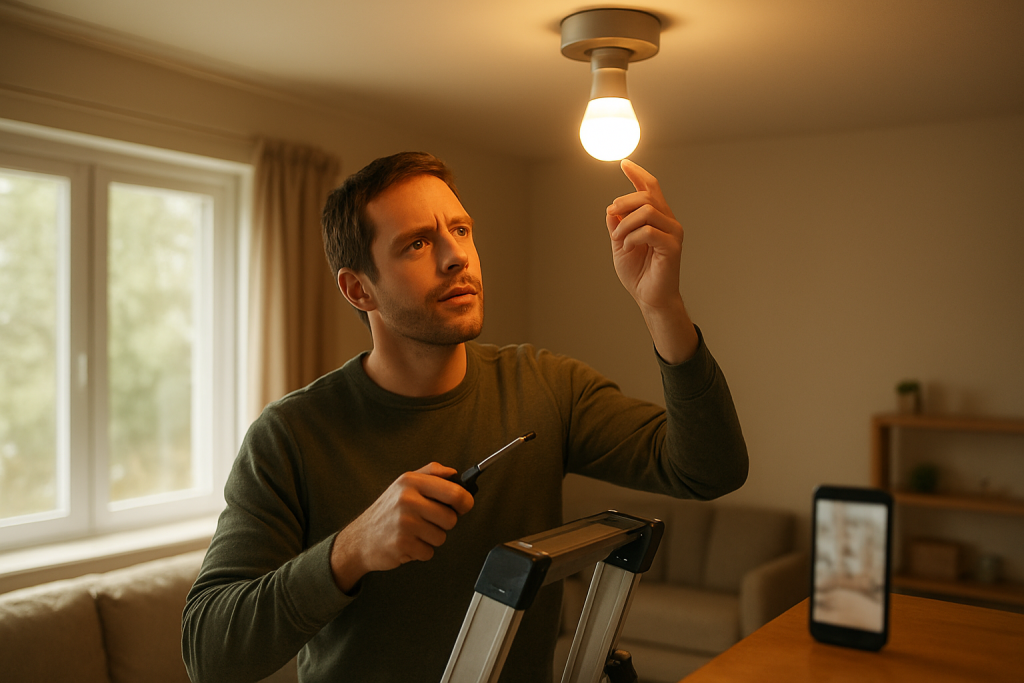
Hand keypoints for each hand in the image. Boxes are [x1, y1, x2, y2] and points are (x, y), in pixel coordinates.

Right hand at [330, 462, 473, 592]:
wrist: (360, 538)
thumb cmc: (387, 511)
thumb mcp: (405, 483)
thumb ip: (431, 473)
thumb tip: (454, 473)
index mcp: (411, 481)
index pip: (454, 491)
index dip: (465, 501)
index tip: (463, 506)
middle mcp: (407, 499)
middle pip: (451, 518)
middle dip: (444, 523)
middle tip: (428, 521)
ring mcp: (404, 522)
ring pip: (441, 537)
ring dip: (431, 538)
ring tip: (414, 532)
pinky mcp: (402, 544)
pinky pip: (429, 552)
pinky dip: (421, 551)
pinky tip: (407, 543)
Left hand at [606, 159, 683, 311]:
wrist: (649, 297)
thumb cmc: (638, 273)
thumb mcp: (620, 243)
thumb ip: (617, 225)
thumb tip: (612, 208)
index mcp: (657, 218)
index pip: (651, 188)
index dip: (638, 174)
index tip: (624, 163)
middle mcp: (668, 221)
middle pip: (647, 195)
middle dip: (623, 202)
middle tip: (611, 216)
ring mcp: (673, 233)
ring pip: (647, 210)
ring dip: (625, 223)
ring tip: (618, 238)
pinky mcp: (672, 247)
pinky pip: (648, 231)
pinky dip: (631, 238)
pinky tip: (626, 248)